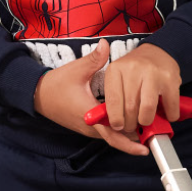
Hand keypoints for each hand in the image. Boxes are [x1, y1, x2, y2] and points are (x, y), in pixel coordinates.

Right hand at [33, 49, 147, 154]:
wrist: (37, 95)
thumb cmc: (55, 84)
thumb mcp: (76, 70)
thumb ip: (94, 59)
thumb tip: (105, 44)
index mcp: (88, 114)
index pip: (112, 133)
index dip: (129, 142)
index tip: (144, 146)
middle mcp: (89, 126)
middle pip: (115, 139)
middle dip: (134, 140)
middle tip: (154, 137)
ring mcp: (87, 129)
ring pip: (111, 137)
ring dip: (127, 136)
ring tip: (148, 132)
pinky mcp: (86, 127)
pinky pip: (105, 133)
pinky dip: (119, 132)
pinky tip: (132, 125)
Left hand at [103, 43, 180, 136]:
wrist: (156, 53)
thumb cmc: (134, 71)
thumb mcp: (116, 77)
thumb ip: (112, 97)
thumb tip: (115, 125)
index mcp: (116, 69)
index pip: (114, 100)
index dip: (116, 119)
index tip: (118, 126)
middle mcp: (134, 69)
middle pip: (130, 107)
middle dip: (130, 123)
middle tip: (131, 126)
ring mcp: (153, 73)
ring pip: (147, 109)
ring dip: (146, 121)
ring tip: (145, 121)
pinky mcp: (170, 79)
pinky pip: (169, 107)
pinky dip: (168, 116)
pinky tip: (164, 114)